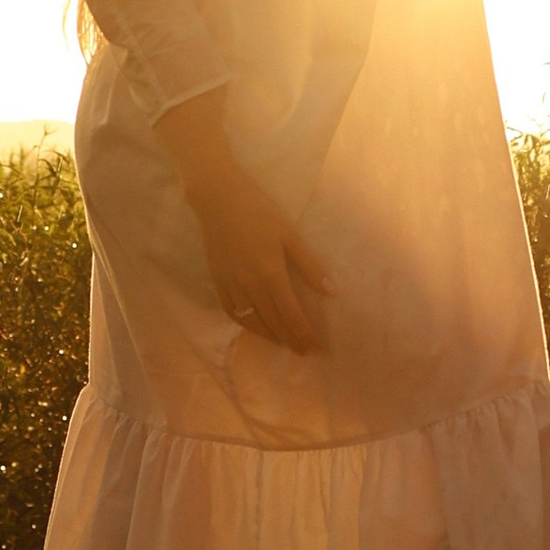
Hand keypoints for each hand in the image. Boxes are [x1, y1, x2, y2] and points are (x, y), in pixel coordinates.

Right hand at [156, 97, 333, 352]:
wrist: (217, 197)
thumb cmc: (259, 210)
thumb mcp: (289, 233)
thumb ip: (309, 265)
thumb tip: (331, 292)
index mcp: (271, 272)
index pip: (291, 314)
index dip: (304, 334)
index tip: (316, 348)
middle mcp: (250, 285)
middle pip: (273, 322)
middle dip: (290, 340)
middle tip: (305, 353)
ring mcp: (231, 284)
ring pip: (251, 321)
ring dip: (269, 337)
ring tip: (283, 344)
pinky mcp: (217, 280)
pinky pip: (231, 311)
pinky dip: (245, 324)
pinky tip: (254, 327)